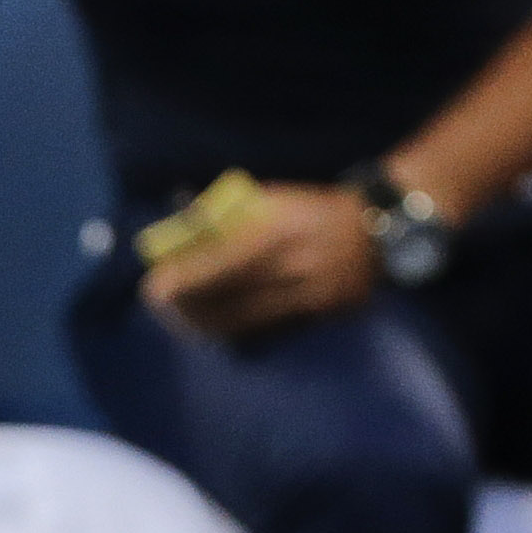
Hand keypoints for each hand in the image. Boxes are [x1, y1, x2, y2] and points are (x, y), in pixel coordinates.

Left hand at [145, 183, 379, 340]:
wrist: (378, 230)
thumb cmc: (314, 209)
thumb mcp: (274, 199)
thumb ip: (230, 218)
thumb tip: (182, 230)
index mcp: (277, 230)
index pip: (218, 264)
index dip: (182, 282)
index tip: (153, 289)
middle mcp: (290, 266)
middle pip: (224, 301)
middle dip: (185, 310)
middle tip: (162, 309)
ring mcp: (306, 296)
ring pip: (241, 324)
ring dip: (204, 327)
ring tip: (181, 322)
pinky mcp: (316, 317)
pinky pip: (264, 332)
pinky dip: (234, 333)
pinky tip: (215, 330)